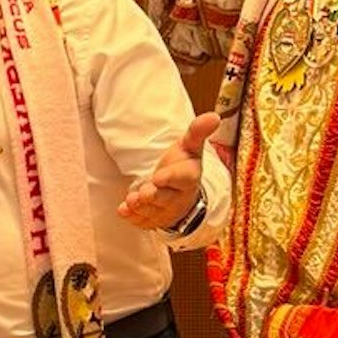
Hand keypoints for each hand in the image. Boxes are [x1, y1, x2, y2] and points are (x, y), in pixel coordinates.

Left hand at [118, 112, 219, 230]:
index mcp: (188, 178)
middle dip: (153, 195)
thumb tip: (214, 116)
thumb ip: (198, 132)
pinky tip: (123, 210)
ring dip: (140, 207)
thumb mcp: (190, 148)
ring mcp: (165, 211)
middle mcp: (178, 197)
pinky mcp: (153, 220)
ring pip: (152, 211)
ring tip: (131, 200)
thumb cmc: (183, 167)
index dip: (171, 178)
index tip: (159, 177)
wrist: (182, 195)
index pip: (183, 178)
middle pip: (165, 198)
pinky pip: (143, 222)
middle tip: (143, 192)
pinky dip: (133, 217)